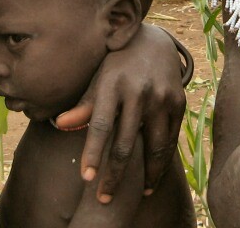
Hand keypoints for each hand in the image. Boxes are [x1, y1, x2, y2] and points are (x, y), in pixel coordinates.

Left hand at [54, 24, 184, 201]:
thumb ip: (84, 105)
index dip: (93, 152)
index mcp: (114, 83)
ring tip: (139, 194)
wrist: (154, 41)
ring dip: (146, 175)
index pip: (101, 124)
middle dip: (115, 175)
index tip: (87, 178)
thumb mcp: (99, 78)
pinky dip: (163, 161)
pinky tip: (155, 177)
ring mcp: (162, 96)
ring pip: (154, 146)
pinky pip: (171, 139)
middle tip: (104, 198)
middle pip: (126, 142)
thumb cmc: (118, 64)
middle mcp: (139, 91)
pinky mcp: (179, 102)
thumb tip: (60, 124)